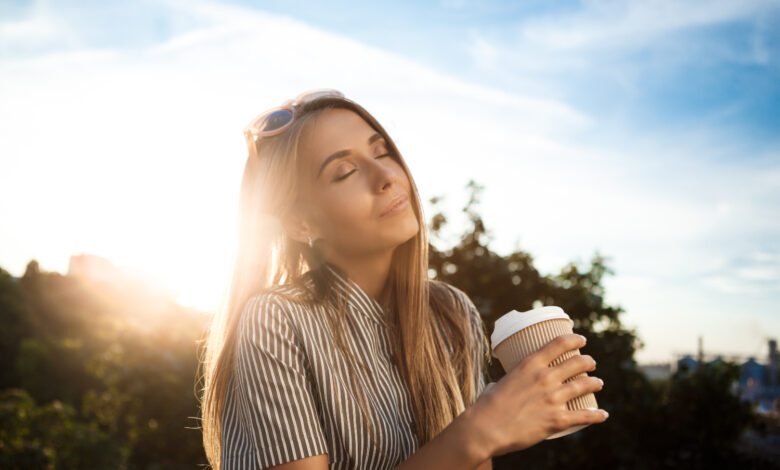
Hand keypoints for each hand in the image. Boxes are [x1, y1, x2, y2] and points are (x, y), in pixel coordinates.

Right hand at [466, 333, 607, 457]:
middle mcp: (544, 378)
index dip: (574, 339)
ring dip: (595, 382)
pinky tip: (603, 414)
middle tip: (591, 363)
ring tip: (598, 383)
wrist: (486, 429)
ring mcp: (553, 398)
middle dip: (588, 362)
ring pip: (584, 385)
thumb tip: (501, 386)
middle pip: (577, 363)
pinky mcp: (557, 419)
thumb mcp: (497, 384)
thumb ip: (506, 382)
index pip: (559, 343)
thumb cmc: (486, 407)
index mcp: (529, 365)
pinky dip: (597, 415)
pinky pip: (584, 416)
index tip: (581, 340)